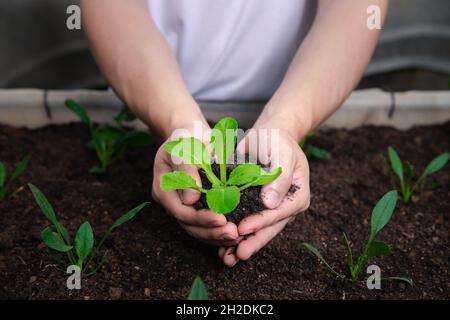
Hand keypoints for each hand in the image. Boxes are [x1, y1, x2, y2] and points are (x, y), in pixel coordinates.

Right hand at [152, 122, 241, 246]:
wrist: (191, 135)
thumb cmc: (185, 138)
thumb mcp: (183, 147)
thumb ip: (186, 169)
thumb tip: (191, 199)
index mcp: (164, 189)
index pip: (181, 212)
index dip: (201, 218)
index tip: (221, 219)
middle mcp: (172, 202)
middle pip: (190, 226)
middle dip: (212, 232)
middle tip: (233, 233)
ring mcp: (184, 206)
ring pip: (198, 229)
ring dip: (217, 235)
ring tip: (236, 236)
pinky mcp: (196, 207)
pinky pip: (205, 224)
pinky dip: (218, 230)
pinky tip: (235, 234)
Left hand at [218, 127, 309, 265]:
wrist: (268, 136)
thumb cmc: (276, 140)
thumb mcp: (281, 152)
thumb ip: (280, 176)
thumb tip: (271, 203)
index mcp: (297, 195)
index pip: (279, 213)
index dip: (261, 222)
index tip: (243, 229)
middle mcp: (286, 206)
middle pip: (270, 228)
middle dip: (252, 242)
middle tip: (237, 255)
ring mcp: (271, 209)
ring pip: (258, 231)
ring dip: (243, 244)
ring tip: (227, 258)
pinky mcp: (257, 208)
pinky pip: (248, 224)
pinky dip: (236, 235)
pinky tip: (223, 248)